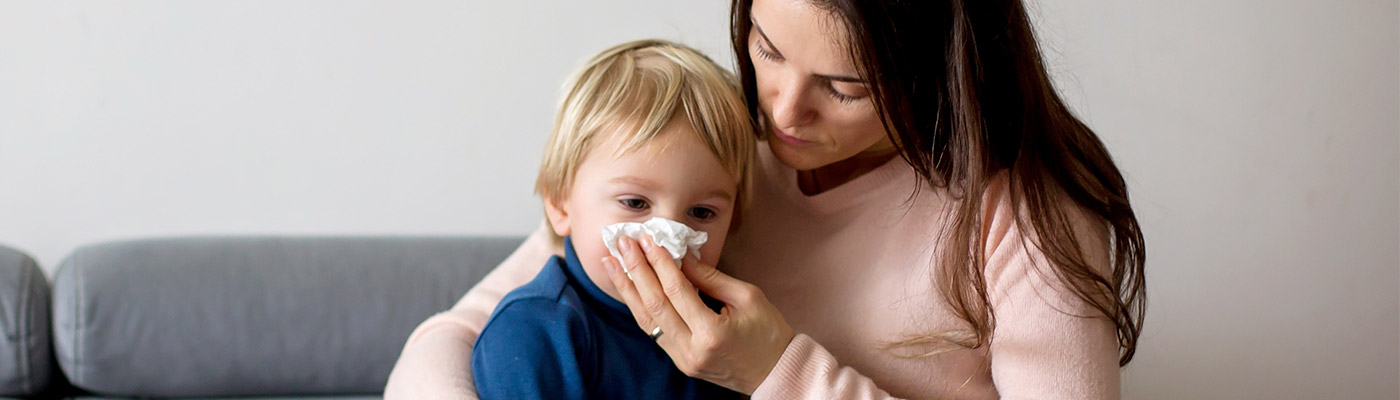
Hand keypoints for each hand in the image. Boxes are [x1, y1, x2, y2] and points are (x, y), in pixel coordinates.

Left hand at [601, 235, 795, 394]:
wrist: (775, 372)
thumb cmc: (768, 332)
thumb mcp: (748, 297)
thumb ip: (711, 278)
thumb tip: (682, 256)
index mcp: (712, 333)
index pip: (677, 290)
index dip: (660, 262)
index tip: (648, 238)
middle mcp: (691, 349)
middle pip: (655, 304)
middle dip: (636, 269)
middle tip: (623, 242)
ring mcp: (683, 359)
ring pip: (647, 320)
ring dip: (628, 288)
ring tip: (612, 262)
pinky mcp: (680, 362)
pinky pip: (654, 331)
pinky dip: (640, 306)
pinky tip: (630, 286)